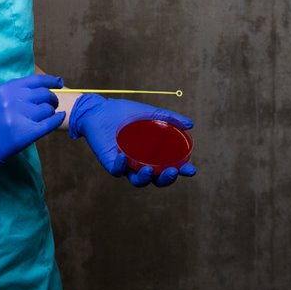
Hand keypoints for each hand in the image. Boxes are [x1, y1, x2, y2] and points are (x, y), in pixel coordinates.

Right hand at [0, 74, 65, 183]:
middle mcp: (13, 100)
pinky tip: (59, 117)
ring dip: (51, 111)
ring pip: (47, 109)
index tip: (58, 83)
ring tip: (49, 114)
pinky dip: (57, 119)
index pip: (35, 80)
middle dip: (52, 98)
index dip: (50, 81)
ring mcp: (20, 117)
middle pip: (43, 94)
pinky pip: (49, 123)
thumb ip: (14, 92)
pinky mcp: (26, 133)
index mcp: (5, 89)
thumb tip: (38, 88)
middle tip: (52, 104)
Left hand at [67, 94, 196, 187]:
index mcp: (152, 155)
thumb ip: (169, 118)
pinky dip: (122, 165)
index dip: (181, 172)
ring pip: (138, 181)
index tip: (191, 170)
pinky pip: (117, 170)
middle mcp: (140, 163)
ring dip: (146, 178)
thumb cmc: (124, 113)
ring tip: (150, 169)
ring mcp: (126, 165)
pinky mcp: (110, 163)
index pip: (169, 168)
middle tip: (173, 171)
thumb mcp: (150, 113)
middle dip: (166, 179)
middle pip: (156, 180)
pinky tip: (124, 156)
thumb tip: (190, 125)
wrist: (99, 109)